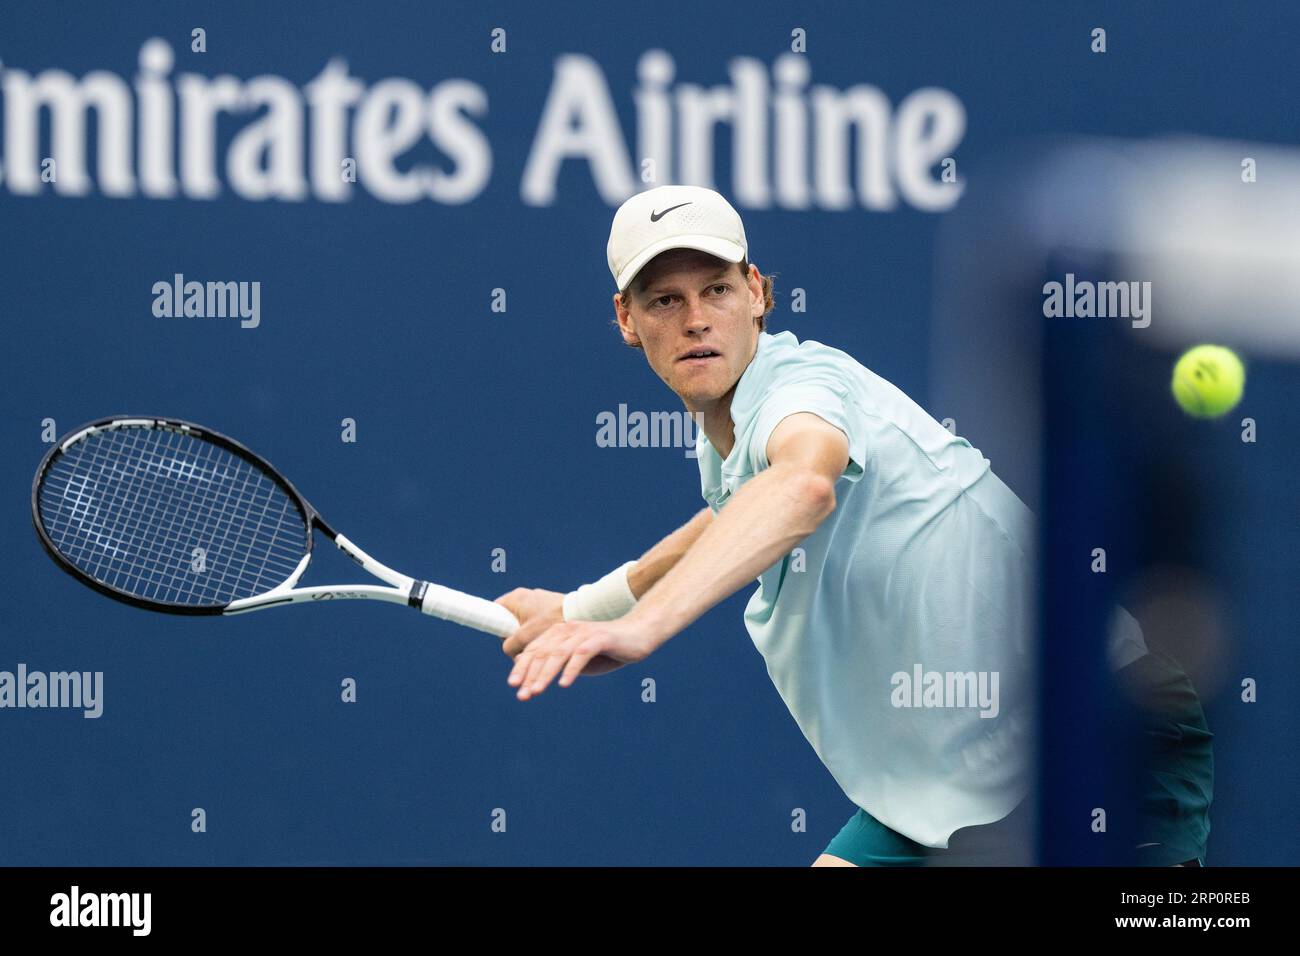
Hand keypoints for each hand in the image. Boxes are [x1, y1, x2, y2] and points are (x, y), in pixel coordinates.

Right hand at [494, 588, 564, 657]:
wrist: (581, 614)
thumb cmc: (551, 622)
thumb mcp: (525, 638)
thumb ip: (509, 645)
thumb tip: (509, 650)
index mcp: (515, 597)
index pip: (494, 610)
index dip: (495, 626)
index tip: (504, 638)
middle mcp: (525, 596)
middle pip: (509, 620)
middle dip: (514, 637)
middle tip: (524, 647)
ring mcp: (537, 601)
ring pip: (524, 624)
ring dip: (528, 637)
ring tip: (539, 645)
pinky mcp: (548, 608)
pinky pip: (536, 623)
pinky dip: (539, 633)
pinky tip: (549, 641)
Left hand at [507, 618, 656, 699]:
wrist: (638, 634)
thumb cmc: (606, 650)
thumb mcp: (576, 659)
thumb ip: (555, 662)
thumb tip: (527, 669)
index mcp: (559, 633)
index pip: (535, 650)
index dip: (522, 668)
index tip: (514, 686)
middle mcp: (568, 630)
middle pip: (543, 653)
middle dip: (530, 675)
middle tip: (521, 694)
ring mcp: (584, 633)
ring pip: (558, 654)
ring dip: (545, 674)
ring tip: (536, 691)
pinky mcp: (601, 638)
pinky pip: (582, 654)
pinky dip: (571, 670)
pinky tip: (564, 684)